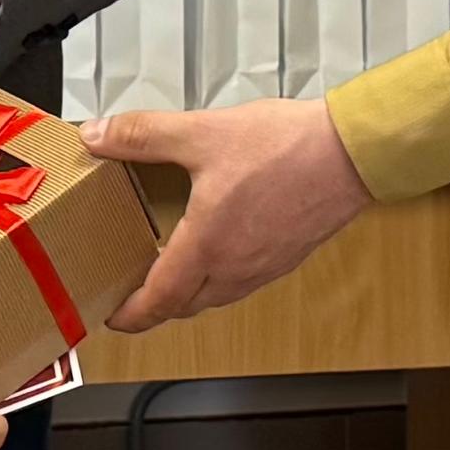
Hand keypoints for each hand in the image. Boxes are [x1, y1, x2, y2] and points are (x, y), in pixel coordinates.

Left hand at [90, 97, 372, 329]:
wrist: (352, 153)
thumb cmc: (285, 148)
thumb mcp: (202, 133)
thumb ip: (143, 135)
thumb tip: (97, 135)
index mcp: (207, 248)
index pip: (157, 300)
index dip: (129, 314)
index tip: (110, 316)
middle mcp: (235, 269)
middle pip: (184, 305)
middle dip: (154, 305)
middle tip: (131, 290)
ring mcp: (265, 267)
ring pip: (214, 296)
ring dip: (187, 291)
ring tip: (168, 266)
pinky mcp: (287, 256)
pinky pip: (242, 281)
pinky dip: (218, 276)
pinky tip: (218, 245)